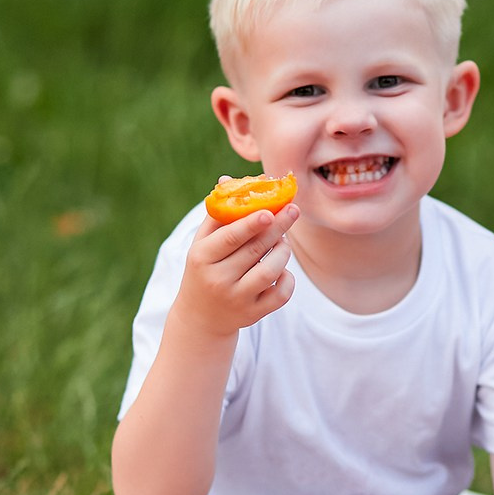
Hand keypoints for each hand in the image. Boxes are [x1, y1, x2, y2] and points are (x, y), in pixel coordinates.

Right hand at [171, 200, 297, 339]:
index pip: (230, 237)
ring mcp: (236, 299)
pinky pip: (280, 295)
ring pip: (270, 272)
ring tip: (283, 242)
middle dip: (278, 228)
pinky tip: (282, 270)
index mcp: (202, 257)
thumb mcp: (203, 243)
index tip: (270, 210)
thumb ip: (217, 213)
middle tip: (293, 210)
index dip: (251, 223)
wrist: (200, 316)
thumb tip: (228, 178)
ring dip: (283, 252)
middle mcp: (218, 280)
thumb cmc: (205, 267)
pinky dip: (288, 279)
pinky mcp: (253, 314)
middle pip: (255, 250)